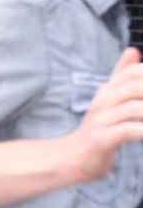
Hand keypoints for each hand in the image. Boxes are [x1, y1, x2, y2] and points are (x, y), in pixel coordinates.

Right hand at [64, 47, 142, 182]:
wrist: (71, 157)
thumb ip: (121, 76)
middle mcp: (102, 102)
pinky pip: (128, 131)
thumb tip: (133, 50)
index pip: (134, 72)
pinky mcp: (101, 139)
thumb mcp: (109, 99)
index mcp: (107, 91)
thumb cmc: (98, 128)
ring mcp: (100, 120)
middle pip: (135, 87)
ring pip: (135, 108)